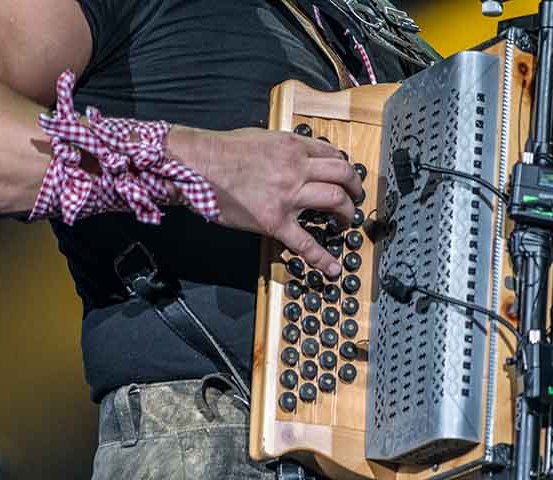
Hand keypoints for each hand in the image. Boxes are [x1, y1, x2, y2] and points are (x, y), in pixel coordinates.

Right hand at [173, 127, 360, 277]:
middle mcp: (296, 169)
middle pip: (343, 176)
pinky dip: (322, 258)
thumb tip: (297, 155)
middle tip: (355, 199)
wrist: (196, 166)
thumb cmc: (221, 151)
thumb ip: (284, 148)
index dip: (345, 168)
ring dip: (347, 214)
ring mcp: (288, 196)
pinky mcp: (274, 222)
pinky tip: (331, 268)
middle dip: (355, 189)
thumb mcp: (261, 138)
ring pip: (335, 201)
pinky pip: (305, 242)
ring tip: (345, 223)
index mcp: (292, 146)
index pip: (333, 154)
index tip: (346, 177)